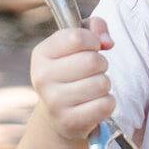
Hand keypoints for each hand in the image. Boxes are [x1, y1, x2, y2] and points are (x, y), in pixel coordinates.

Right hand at [30, 20, 115, 142]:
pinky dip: (107, 103)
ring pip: (101, 83)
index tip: (92, 48)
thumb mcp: (78, 44)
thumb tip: (107, 41)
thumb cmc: (72, 71)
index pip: (77, 37)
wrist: (58, 115)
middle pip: (92, 61)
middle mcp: (42, 77)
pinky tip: (95, 103)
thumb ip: (94, 28)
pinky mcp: (70, 121)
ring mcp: (54, 101)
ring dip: (104, 85)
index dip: (93, 41)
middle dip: (101, 64)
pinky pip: (106, 105)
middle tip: (93, 71)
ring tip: (92, 88)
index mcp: (41, 54)